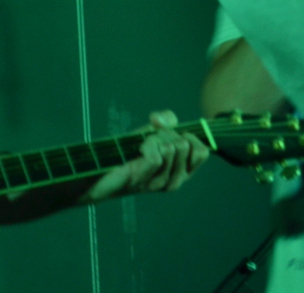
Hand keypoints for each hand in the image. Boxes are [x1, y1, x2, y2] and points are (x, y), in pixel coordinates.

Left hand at [83, 111, 208, 201]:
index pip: (202, 152)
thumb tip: (162, 120)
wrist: (101, 170)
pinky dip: (146, 146)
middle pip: (184, 145)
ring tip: (141, 147)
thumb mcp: (153, 132)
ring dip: (153, 139)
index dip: (188, 135)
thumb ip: (166, 120)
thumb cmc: (129, 152)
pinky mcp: (144, 180)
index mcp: (182, 172)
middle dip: (166, 134)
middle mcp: (175, 181)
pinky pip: (156, 156)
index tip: (171, 135)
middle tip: (150, 141)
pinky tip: (136, 151)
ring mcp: (160, 183)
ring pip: (170, 148)